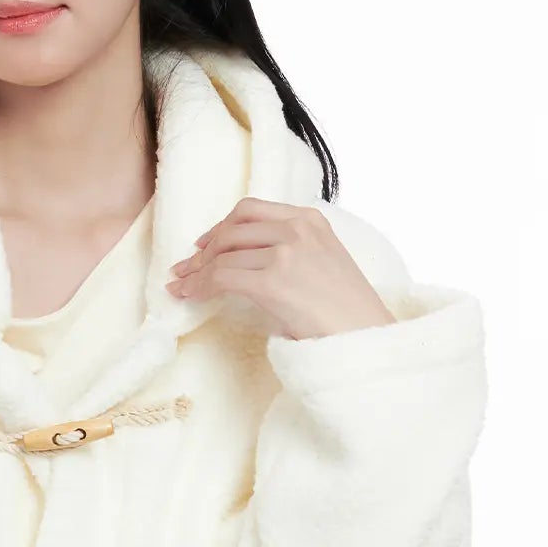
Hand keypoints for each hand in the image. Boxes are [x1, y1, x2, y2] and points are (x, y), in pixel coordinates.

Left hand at [166, 197, 397, 338]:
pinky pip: (221, 278)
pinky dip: (199, 286)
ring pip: (222, 254)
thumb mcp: (324, 262)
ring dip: (196, 271)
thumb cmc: (347, 311)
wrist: (366, 336)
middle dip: (204, 250)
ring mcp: (285, 253)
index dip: (221, 227)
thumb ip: (292, 250)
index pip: (251, 210)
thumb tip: (245, 260)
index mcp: (310, 219)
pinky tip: (189, 296)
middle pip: (232, 229)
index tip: (205, 244)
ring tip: (181, 286)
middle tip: (186, 268)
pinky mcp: (273, 281)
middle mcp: (297, 229)